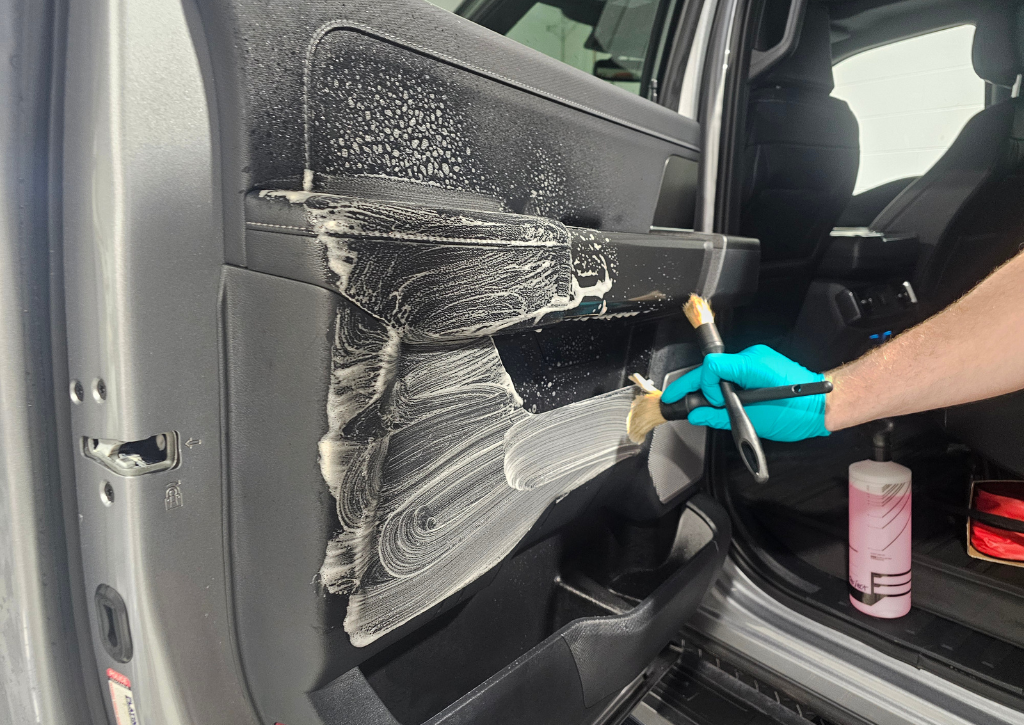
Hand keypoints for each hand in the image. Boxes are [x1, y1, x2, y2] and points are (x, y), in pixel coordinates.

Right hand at [662, 345, 828, 441]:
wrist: (823, 406)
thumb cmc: (797, 413)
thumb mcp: (755, 420)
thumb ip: (721, 416)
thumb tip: (697, 414)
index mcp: (750, 366)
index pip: (710, 367)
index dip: (702, 386)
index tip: (705, 404)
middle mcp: (751, 357)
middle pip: (711, 367)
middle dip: (694, 384)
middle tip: (675, 398)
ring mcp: (756, 359)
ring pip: (720, 371)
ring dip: (710, 387)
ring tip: (701, 405)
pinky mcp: (759, 365)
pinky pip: (733, 372)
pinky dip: (723, 385)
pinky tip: (719, 399)